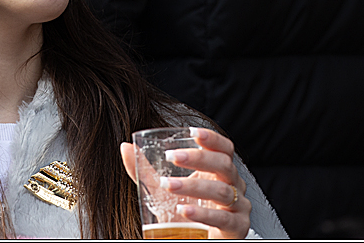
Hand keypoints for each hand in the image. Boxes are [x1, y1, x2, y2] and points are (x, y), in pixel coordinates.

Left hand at [120, 127, 250, 238]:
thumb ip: (146, 170)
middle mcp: (233, 186)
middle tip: (173, 157)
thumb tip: (125, 147)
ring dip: (193, 186)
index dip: (213, 138)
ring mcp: (238, 207)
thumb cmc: (185, 214)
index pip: (224, 149)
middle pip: (224, 164)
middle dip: (199, 158)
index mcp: (219, 172)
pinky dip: (202, 214)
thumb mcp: (164, 190)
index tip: (193, 132)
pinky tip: (183, 210)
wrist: (194, 241)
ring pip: (221, 191)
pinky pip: (223, 218)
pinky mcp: (237, 228)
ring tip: (169, 185)